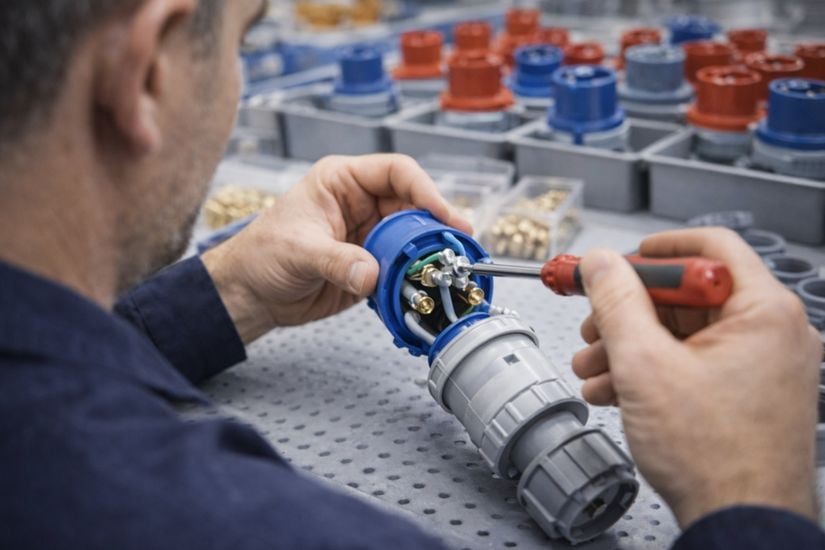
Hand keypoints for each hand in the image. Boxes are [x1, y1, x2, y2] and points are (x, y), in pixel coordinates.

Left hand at [202, 154, 471, 342]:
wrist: (250, 294)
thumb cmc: (262, 256)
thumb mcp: (297, 251)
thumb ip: (336, 261)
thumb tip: (371, 274)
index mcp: (343, 182)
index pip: (397, 172)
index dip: (425, 190)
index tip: (443, 214)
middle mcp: (362, 204)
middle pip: (413, 206)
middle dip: (435, 224)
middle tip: (454, 245)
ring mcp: (369, 236)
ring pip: (412, 238)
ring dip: (427, 253)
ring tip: (446, 269)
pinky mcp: (371, 266)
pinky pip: (402, 267)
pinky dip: (414, 278)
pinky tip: (424, 287)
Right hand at [571, 228, 821, 527]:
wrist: (739, 522)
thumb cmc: (715, 456)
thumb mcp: (644, 364)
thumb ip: (616, 302)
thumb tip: (600, 264)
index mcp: (764, 312)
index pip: (711, 249)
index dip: (655, 252)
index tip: (619, 262)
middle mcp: (773, 334)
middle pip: (688, 296)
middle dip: (629, 313)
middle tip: (594, 325)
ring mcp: (763, 366)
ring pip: (685, 334)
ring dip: (631, 346)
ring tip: (594, 368)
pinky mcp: (748, 394)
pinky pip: (694, 363)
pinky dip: (652, 371)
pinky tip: (615, 390)